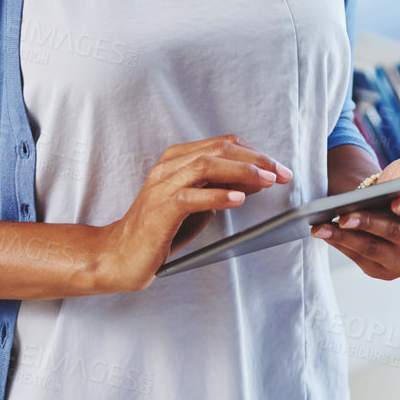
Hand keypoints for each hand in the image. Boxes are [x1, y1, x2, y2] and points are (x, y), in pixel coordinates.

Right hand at [91, 135, 291, 293]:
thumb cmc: (160, 230)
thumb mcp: (199, 204)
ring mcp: (162, 186)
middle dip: (256, 159)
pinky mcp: (159, 210)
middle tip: (281, 173)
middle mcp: (170, 166)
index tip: (279, 168)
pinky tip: (238, 199)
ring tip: (265, 181)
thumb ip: (223, 187)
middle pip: (219, 149)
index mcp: (178, 158)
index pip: (224, 143)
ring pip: (206, 165)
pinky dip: (218, 195)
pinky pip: (191, 196)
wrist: (119, 255)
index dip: (255, 153)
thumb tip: (258, 178)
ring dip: (241, 171)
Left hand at [312, 154, 399, 279]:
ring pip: (374, 250)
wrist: (384, 204)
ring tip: (323, 228)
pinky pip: (361, 260)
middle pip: (395, 233)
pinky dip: (343, 246)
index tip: (396, 203)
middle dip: (368, 223)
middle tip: (344, 216)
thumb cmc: (399, 183)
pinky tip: (327, 235)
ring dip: (346, 238)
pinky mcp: (386, 272)